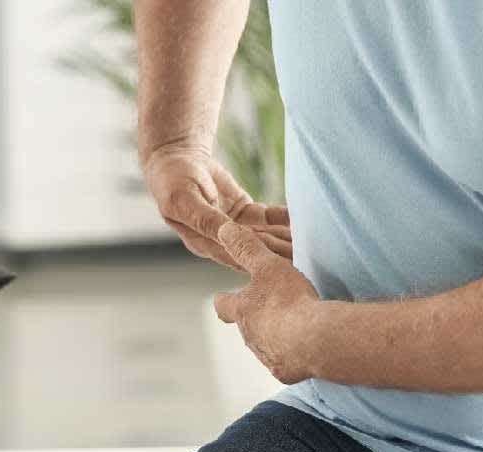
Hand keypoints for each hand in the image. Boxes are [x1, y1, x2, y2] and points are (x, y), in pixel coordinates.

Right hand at [143, 144, 290, 268]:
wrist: (177, 158)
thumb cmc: (172, 180)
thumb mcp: (183, 200)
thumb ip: (204, 218)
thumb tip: (225, 233)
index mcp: (202, 242)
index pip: (233, 254)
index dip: (255, 259)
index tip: (278, 263)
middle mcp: (220, 241)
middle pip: (253, 250)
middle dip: (277, 254)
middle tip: (304, 258)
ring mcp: (234, 228)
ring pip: (264, 237)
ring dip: (284, 240)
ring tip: (310, 244)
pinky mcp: (245, 214)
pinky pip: (268, 219)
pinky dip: (283, 220)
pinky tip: (300, 221)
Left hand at [213, 224, 320, 383]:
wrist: (314, 340)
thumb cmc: (289, 300)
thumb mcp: (268, 266)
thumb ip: (246, 248)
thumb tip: (223, 229)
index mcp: (242, 312)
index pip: (223, 306)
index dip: (225, 300)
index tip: (224, 296)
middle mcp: (250, 337)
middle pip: (246, 328)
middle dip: (255, 320)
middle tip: (269, 310)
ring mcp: (266, 356)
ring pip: (265, 346)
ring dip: (275, 338)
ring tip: (292, 329)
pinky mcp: (285, 372)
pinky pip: (287, 363)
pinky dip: (293, 356)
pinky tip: (307, 349)